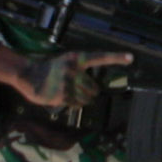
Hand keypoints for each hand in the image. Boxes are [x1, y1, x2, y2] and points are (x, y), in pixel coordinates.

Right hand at [0, 46, 126, 110]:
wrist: (29, 75)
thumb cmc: (51, 69)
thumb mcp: (66, 62)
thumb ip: (81, 69)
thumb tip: (95, 88)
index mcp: (77, 58)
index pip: (100, 57)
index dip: (117, 57)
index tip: (132, 57)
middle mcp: (74, 69)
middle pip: (94, 88)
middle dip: (89, 92)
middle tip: (77, 89)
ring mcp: (68, 83)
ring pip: (87, 98)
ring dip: (82, 99)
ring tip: (68, 93)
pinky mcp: (63, 95)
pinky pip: (77, 104)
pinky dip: (73, 104)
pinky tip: (63, 98)